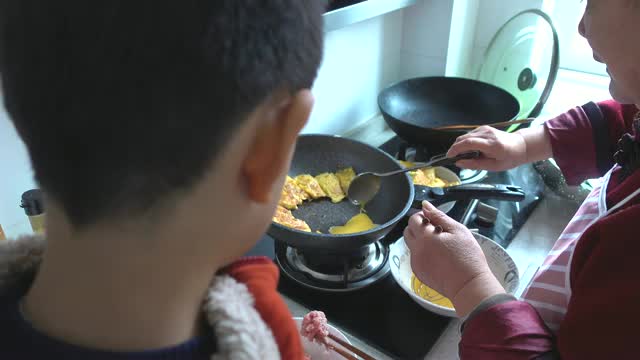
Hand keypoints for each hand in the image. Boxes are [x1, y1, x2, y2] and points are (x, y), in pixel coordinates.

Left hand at [403, 201, 504, 316]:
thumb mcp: (457, 231)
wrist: (469, 285)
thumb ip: (439, 216)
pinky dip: (423, 254)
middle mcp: (416, 250)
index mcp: (425, 237)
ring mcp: (415, 263)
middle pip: (407, 232)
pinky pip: (415, 258)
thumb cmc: (468, 257)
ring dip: (420, 241)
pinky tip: (438, 257)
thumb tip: (425, 205)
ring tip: (439, 245)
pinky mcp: (418, 273)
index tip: (433, 220)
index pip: (413, 220)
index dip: (423, 217)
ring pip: (411, 245)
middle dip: (418, 228)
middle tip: (435, 231)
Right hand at [447, 126, 526, 170]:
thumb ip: (475, 164)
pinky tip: (469, 149)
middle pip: (464, 138)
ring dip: (460, 145)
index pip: (468, 143)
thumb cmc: (509, 158)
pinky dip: (465, 142)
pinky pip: (470, 134)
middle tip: (453, 157)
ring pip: (465, 136)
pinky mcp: (484, 128)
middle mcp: (487, 134)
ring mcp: (485, 129)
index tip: (450, 156)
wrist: (521, 146)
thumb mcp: (493, 166)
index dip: (456, 149)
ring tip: (462, 155)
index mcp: (491, 144)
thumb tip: (459, 163)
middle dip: (455, 148)